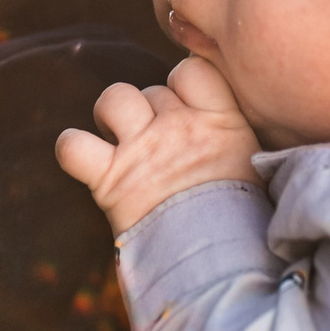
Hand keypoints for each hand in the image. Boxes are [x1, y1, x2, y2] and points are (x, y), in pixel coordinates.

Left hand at [56, 57, 264, 234]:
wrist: (222, 261)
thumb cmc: (245, 225)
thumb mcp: (257, 172)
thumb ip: (242, 147)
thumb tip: (245, 143)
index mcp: (221, 122)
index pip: (194, 69)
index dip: (185, 84)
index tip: (188, 110)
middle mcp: (179, 126)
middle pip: (153, 90)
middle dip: (151, 113)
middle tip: (160, 151)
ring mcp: (142, 148)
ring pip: (113, 98)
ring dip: (112, 115)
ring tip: (121, 142)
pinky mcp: (110, 179)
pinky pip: (73, 145)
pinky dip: (73, 148)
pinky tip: (86, 160)